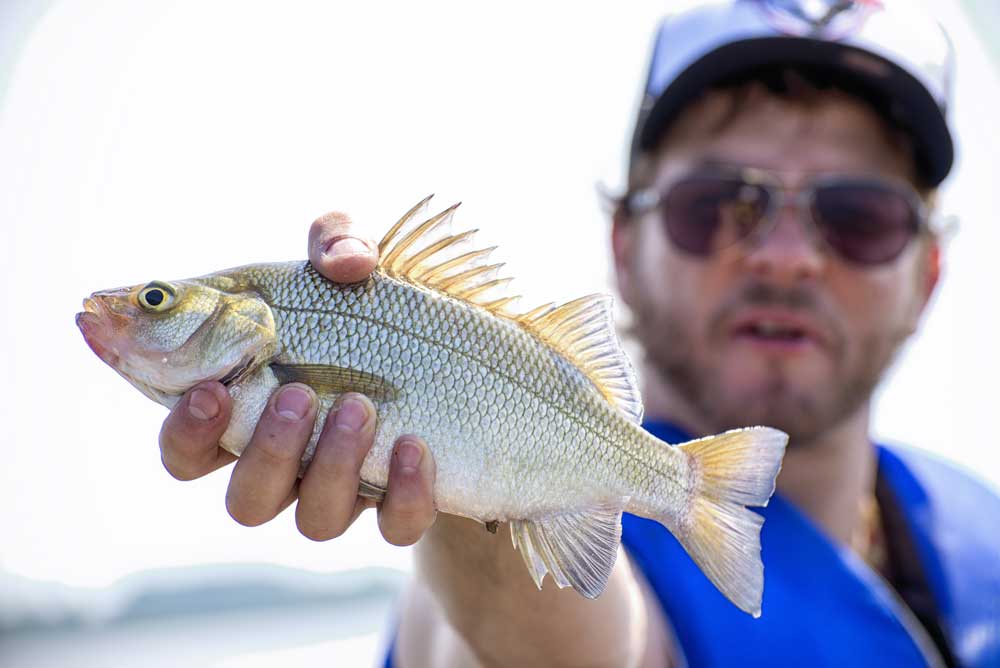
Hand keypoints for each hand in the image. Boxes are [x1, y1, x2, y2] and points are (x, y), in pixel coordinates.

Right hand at [157, 211, 436, 545]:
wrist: (455, 364)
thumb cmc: (374, 311)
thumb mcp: (353, 262)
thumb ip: (337, 241)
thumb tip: (347, 263)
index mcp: (250, 415)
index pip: (188, 449)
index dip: (185, 431)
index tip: (210, 390)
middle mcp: (290, 466)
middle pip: (247, 501)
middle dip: (266, 450)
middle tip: (297, 394)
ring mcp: (345, 491)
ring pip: (315, 520)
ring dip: (332, 465)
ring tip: (361, 406)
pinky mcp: (401, 503)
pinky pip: (395, 527)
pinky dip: (404, 494)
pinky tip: (416, 446)